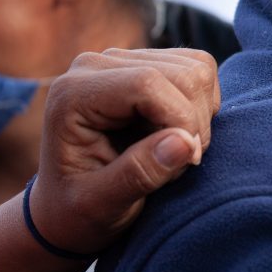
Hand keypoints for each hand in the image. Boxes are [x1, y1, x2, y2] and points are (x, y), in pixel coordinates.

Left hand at [29, 48, 220, 254]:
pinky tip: (178, 133)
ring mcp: (126, 61)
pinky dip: (203, 105)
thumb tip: (185, 142)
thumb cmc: (78, 211)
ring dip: (200, 115)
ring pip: (196, 69)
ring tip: (174, 151)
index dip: (180, 118)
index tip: (189, 160)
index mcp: (74, 94)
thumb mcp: (100, 205)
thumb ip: (138, 174)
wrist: (68, 206)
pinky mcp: (150, 63)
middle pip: (179, 74)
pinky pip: (200, 69)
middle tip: (180, 164)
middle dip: (193, 122)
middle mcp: (97, 66)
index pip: (146, 84)